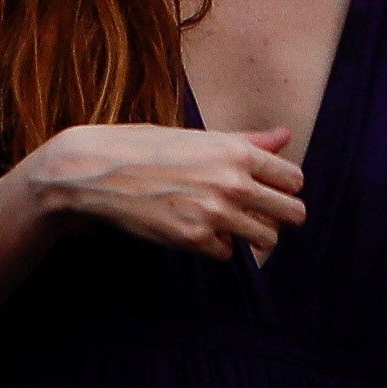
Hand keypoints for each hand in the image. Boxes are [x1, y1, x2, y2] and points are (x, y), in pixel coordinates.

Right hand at [25, 122, 307, 260]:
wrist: (93, 169)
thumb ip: (246, 141)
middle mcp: (231, 183)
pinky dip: (216, 244)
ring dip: (252, 234)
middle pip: (293, 213)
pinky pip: (228, 252)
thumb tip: (285, 135)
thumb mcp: (196, 136)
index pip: (293, 179)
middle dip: (279, 214)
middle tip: (256, 211)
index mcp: (235, 152)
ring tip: (229, 222)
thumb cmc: (143, 146)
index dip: (283, 186)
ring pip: (267, 239)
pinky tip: (195, 227)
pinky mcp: (193, 238)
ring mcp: (214, 213)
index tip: (267, 188)